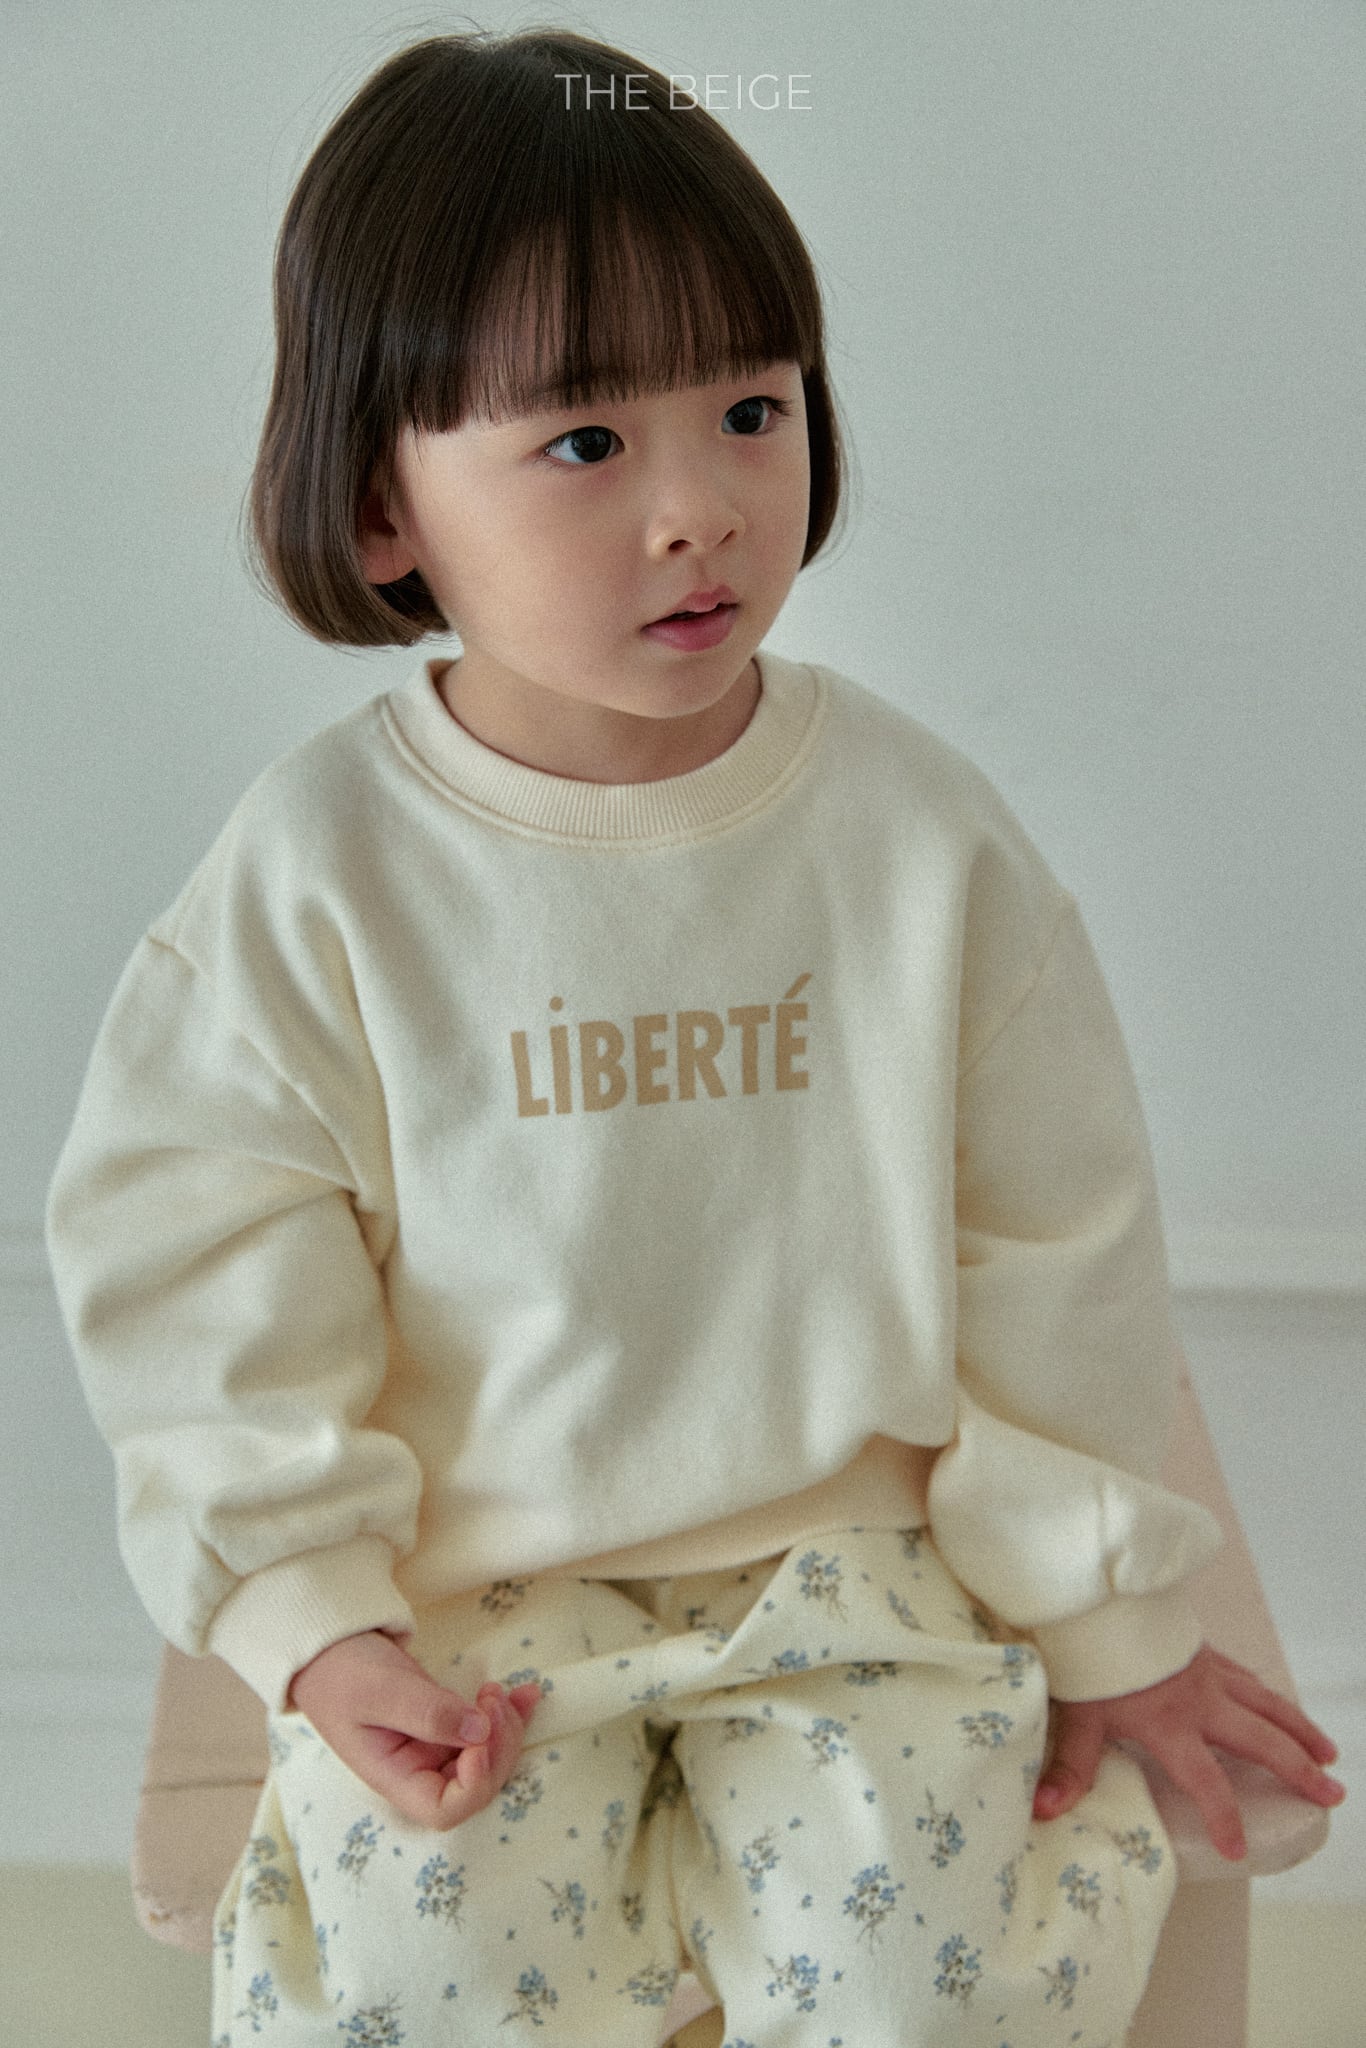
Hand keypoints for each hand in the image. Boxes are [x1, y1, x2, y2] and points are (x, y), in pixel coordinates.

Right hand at [288, 1629, 539, 1830]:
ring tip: (499, 1691)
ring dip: (506, 1728)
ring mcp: (433, 1749)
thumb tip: (480, 1731)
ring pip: (487, 1758)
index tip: (479, 1737)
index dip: (473, 1783)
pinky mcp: (445, 1725)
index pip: (443, 1810)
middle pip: (475, 1785)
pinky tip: (525, 1692)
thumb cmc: (343, 1671)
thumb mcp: (381, 1689)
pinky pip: (485, 1730)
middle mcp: (417, 1771)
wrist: (330, 1646)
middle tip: (492, 1699)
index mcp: (393, 1776)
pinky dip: (509, 1713)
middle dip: (497, 1747)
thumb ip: (429, 1712)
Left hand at [1032, 1643, 1344, 1859]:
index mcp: (1172, 1725)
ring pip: (1266, 1703)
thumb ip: (1070, 1767)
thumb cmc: (1088, 1655)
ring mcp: (1207, 1672)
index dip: (1223, 1817)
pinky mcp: (1203, 1649)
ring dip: (1300, 1730)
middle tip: (1331, 1793)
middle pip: (1261, 1740)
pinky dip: (1268, 1694)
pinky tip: (1276, 1704)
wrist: (1099, 1595)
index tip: (1237, 1849)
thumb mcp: (1078, 1714)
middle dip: (1298, 1769)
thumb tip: (1044, 1811)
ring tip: (1328, 1755)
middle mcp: (1200, 1701)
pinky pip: (1245, 1676)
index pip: (1206, 1782)